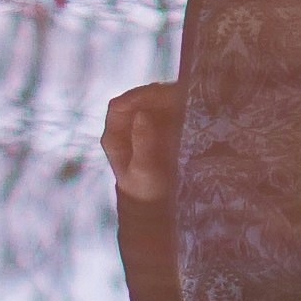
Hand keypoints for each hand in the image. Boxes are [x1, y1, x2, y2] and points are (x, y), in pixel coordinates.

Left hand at [102, 81, 179, 202]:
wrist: (154, 206)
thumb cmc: (147, 189)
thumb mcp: (145, 168)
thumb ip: (143, 141)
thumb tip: (143, 114)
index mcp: (114, 136)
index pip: (119, 106)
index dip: (136, 96)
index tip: (156, 94)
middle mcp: (124, 128)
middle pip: (137, 101)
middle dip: (156, 95)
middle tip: (177, 95)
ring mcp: (140, 128)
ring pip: (151, 104)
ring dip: (167, 99)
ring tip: (184, 100)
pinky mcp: (156, 131)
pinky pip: (163, 112)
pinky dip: (174, 108)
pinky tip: (186, 109)